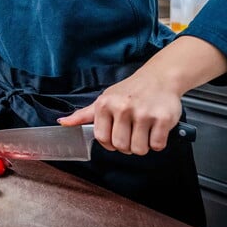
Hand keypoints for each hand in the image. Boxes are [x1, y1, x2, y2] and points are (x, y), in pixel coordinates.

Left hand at [58, 70, 182, 155]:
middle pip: (120, 147)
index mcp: (105, 104)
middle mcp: (123, 108)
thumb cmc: (129, 91)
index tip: (116, 135)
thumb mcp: (104, 99)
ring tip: (144, 130)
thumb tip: (62, 123)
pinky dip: (157, 142)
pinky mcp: (163, 118)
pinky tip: (155, 128)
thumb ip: (84, 115)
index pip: (102, 139)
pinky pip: (157, 145)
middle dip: (127, 145)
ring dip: (142, 146)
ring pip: (139, 149)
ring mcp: (144, 113)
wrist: (159, 78)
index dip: (110, 142)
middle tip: (132, 132)